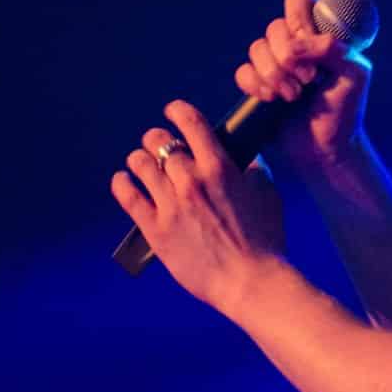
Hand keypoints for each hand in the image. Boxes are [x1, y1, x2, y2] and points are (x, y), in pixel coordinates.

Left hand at [111, 101, 283, 311]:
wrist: (249, 281)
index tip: (174, 111)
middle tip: (159, 145)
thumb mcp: (269, 195)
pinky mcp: (155, 229)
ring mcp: (170, 205)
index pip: (190, 123)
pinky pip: (128, 196)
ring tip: (142, 163)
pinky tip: (123, 180)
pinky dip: (122, 183)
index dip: (178, 111)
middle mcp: (191, 180)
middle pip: (159, 142)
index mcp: (219, 168)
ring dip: (139, 159)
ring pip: (140, 164)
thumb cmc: (266, 240)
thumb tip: (249, 159)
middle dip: (157, 139)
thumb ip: (256, 171)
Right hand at [237, 0, 373, 169]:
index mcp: (320, 34)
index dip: (299, 19)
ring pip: (256, 48)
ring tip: (294, 96)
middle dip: (288, 55)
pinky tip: (273, 100)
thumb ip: (334, 49)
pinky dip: (256, 85)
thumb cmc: (346, 111)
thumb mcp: (354, 75)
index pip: (299, 2)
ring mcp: (274, 64)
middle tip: (308, 79)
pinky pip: (243, 72)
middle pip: (274, 26)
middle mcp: (295, 44)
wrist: (327, 149)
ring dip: (274, 73)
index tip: (310, 42)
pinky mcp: (257, 85)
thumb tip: (298, 43)